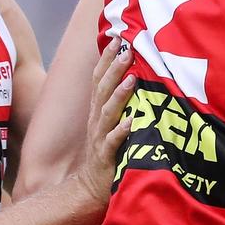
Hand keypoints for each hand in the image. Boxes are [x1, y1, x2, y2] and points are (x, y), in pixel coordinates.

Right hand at [74, 38, 134, 203]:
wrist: (92, 186)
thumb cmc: (108, 150)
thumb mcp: (110, 121)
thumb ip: (117, 100)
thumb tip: (132, 73)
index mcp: (97, 109)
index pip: (99, 78)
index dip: (106, 58)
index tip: (117, 38)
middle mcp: (97, 120)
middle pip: (102, 90)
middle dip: (113, 69)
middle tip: (126, 50)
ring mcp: (100, 137)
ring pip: (108, 112)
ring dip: (119, 95)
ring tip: (131, 79)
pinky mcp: (107, 157)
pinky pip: (114, 142)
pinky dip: (122, 131)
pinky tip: (132, 121)